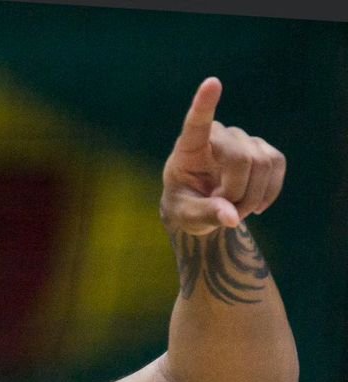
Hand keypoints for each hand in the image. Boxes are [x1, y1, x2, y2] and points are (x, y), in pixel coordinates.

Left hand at [161, 78, 284, 236]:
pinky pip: (277, 165)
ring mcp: (242, 139)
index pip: (196, 123)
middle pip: (241, 159)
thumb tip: (232, 217)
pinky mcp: (263, 149)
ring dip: (252, 197)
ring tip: (234, 210)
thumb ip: (206, 215)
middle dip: (237, 193)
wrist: (201, 207)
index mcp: (188, 148)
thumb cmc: (185, 207)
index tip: (211, 83)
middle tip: (224, 213)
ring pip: (262, 163)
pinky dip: (269, 192)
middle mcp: (217, 136)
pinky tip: (256, 206)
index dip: (205, 104)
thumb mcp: (187, 217)